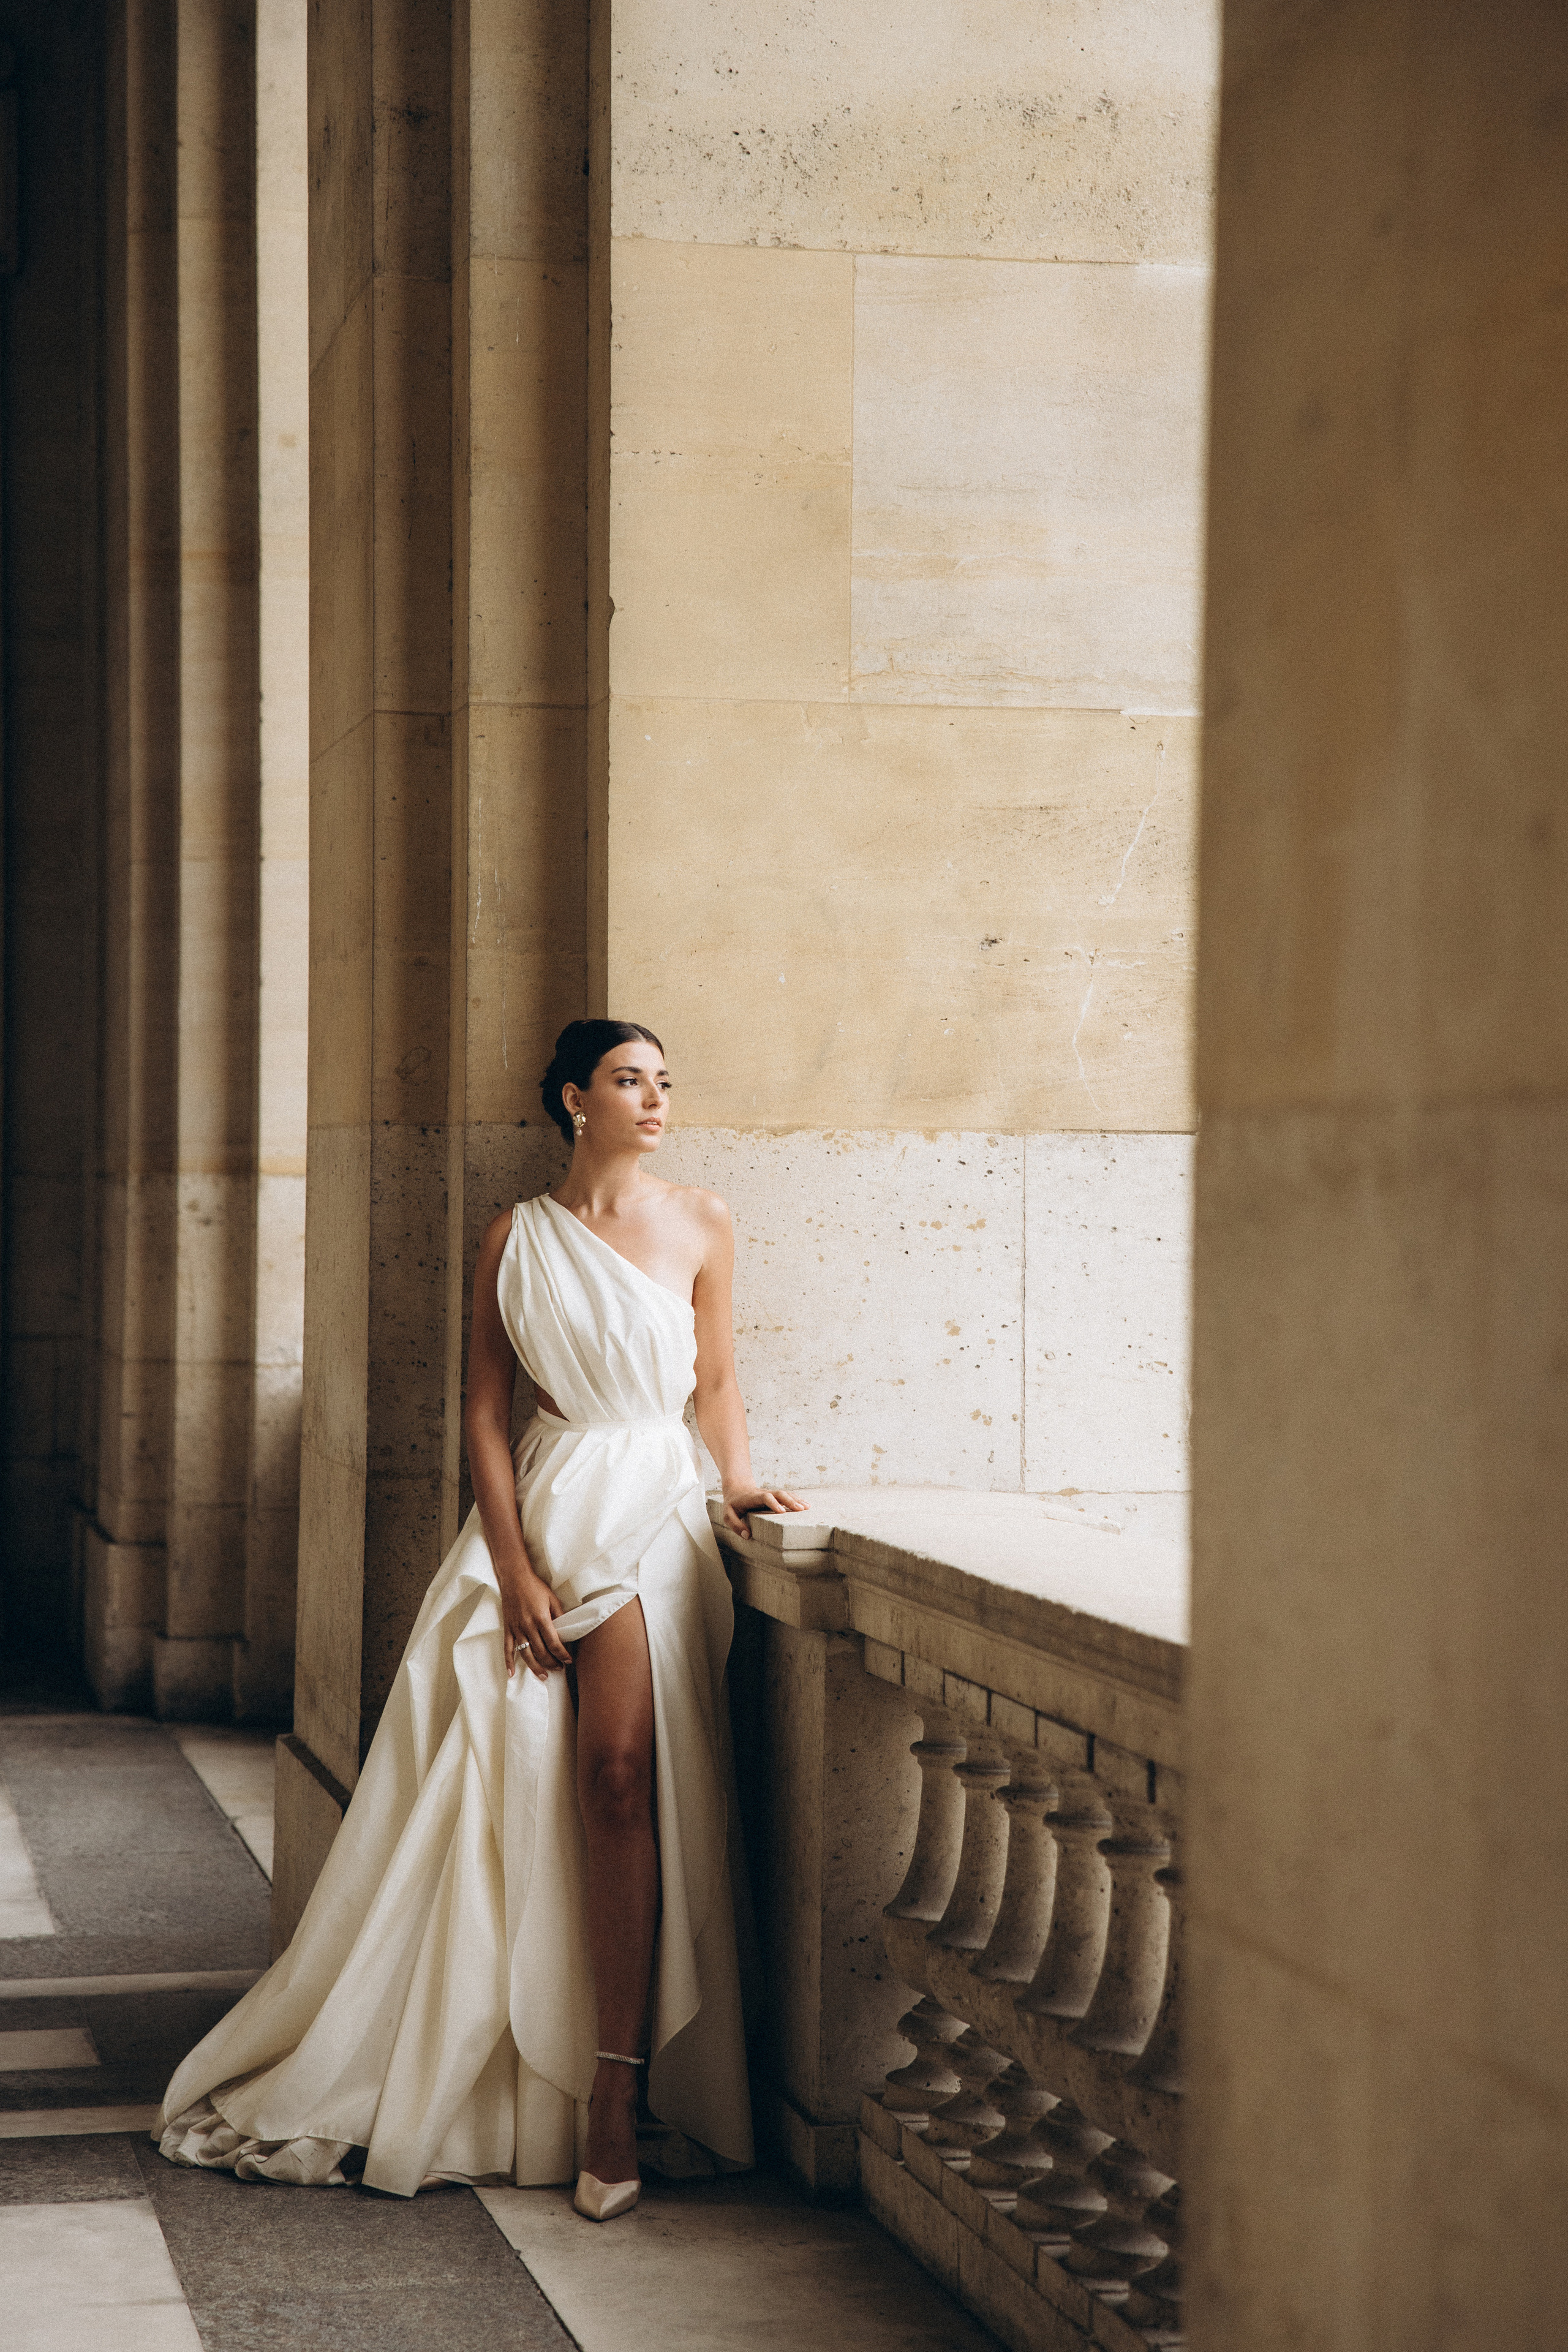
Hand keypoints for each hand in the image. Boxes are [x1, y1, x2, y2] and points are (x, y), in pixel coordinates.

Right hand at [498, 1565, 571, 1680]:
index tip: (569, 1661)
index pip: (554, 1643)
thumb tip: (567, 1631)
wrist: (515, 1577)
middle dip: (551, 1663)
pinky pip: (507, 1649)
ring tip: (543, 1676)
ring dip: (535, 1667)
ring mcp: (516, 1628)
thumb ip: (560, 1615)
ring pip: (526, 1654)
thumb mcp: (552, 1599)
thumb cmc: (535, 1587)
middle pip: (541, 1652)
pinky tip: (511, 1674)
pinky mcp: (507, 1628)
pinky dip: (508, 1662)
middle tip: (559, 1668)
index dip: (562, 1654)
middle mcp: (528, 1626)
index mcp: (541, 1618)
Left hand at [721, 1483, 806, 1536]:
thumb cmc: (732, 1504)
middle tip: (800, 1510)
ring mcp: (770, 1493)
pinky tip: (806, 1505)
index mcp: (753, 1498)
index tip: (781, 1512)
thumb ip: (735, 1525)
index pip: (765, 1497)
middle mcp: (764, 1493)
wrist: (737, 1487)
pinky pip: (787, 1495)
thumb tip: (747, 1535)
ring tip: (807, 1507)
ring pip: (785, 1493)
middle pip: (779, 1493)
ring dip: (796, 1499)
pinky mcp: (775, 1495)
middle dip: (790, 1501)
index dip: (773, 1503)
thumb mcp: (727, 1515)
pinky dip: (797, 1499)